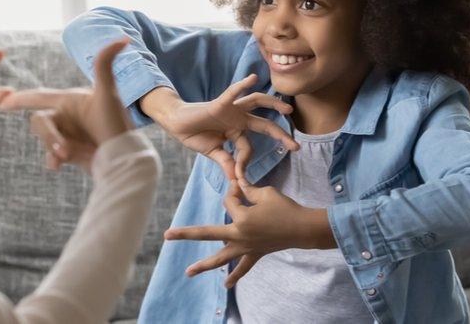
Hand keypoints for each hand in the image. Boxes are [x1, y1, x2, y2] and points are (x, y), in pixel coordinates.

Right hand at [0, 38, 132, 173]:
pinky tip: (57, 166)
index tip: (2, 103)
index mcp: (69, 100)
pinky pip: (50, 156)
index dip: (21, 99)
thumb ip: (105, 64)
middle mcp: (66, 116)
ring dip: (52, 146)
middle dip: (49, 135)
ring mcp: (67, 134)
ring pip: (45, 139)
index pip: (40, 96)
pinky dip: (52, 160)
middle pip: (39, 122)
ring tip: (68, 156)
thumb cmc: (116, 123)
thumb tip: (124, 37)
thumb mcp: (108, 93)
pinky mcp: (69, 152)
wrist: (124, 157)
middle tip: (63, 150)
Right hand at [140, 74, 296, 179]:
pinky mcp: (220, 103)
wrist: (176, 123)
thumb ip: (226, 162)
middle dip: (280, 134)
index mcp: (236, 132)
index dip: (245, 162)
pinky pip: (232, 93)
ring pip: (257, 102)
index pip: (249, 148)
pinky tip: (253, 78)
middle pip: (265, 124)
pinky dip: (242, 85)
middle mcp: (238, 119)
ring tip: (287, 110)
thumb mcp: (213, 152)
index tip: (240, 178)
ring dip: (273, 103)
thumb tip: (235, 180)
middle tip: (296, 146)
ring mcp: (231, 109)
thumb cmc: (194, 135)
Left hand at [163, 180, 334, 287]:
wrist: (303, 227)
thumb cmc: (284, 207)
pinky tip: (226, 284)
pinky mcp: (255, 254)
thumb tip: (237, 184)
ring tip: (188, 272)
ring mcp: (246, 247)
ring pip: (221, 258)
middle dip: (186, 235)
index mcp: (241, 218)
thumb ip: (248, 190)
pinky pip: (243, 268)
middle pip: (207, 234)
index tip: (242, 186)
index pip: (229, 200)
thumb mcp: (265, 193)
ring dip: (204, 265)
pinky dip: (235, 276)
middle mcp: (239, 235)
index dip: (235, 191)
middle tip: (166, 236)